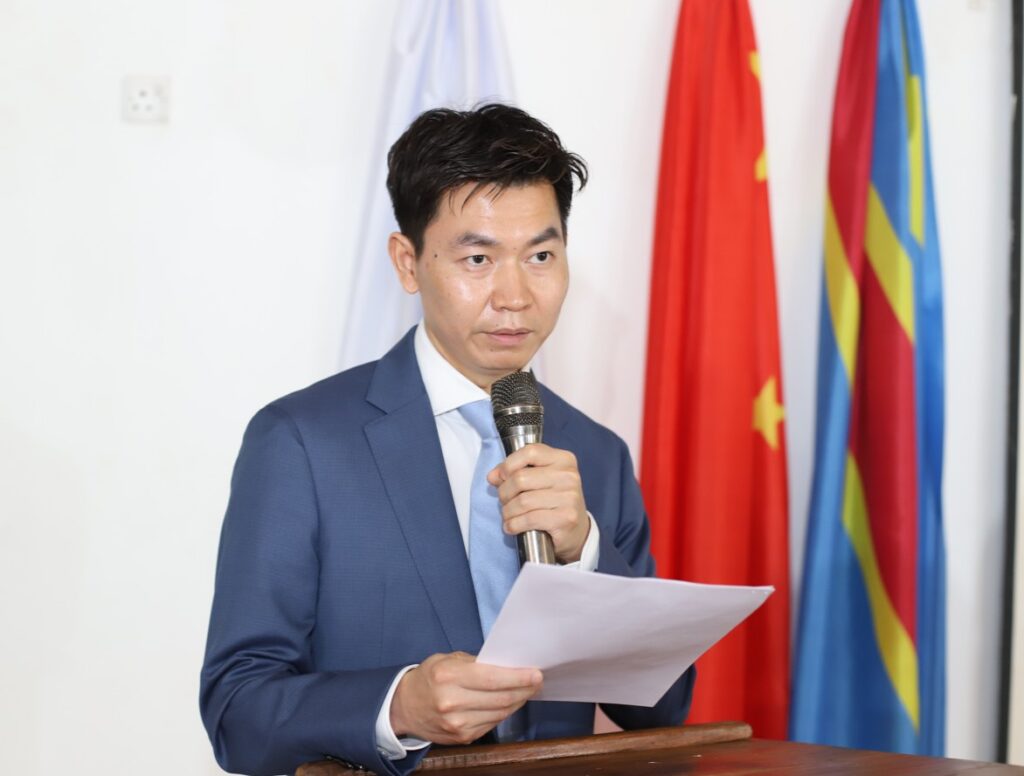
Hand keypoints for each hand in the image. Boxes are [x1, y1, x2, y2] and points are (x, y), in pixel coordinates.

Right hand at [390, 652, 542, 743]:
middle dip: (524, 689)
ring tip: (526, 690)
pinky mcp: (461, 737)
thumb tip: (508, 666)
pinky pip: (492, 724)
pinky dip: (504, 713)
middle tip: (537, 681)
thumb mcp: (448, 659)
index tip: (536, 673)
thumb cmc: (429, 677)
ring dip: (517, 701)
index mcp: (448, 677)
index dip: (518, 677)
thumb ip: (476, 663)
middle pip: (500, 698)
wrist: (404, 706)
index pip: (493, 679)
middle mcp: (452, 702)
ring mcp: (457, 724)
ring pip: (500, 713)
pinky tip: (510, 703)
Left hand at [487, 443, 589, 562]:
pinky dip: (514, 524)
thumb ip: (517, 471)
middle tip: (504, 501)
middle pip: (521, 478)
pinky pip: (529, 519)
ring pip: (522, 501)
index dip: (508, 464)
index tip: (501, 477)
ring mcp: (569, 497)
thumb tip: (493, 476)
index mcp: (563, 459)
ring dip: (508, 511)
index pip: (530, 452)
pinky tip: (511, 527)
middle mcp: (568, 476)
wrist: (577, 531)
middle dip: (504, 492)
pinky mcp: (565, 518)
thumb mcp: (540, 479)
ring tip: (507, 516)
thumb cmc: (554, 501)